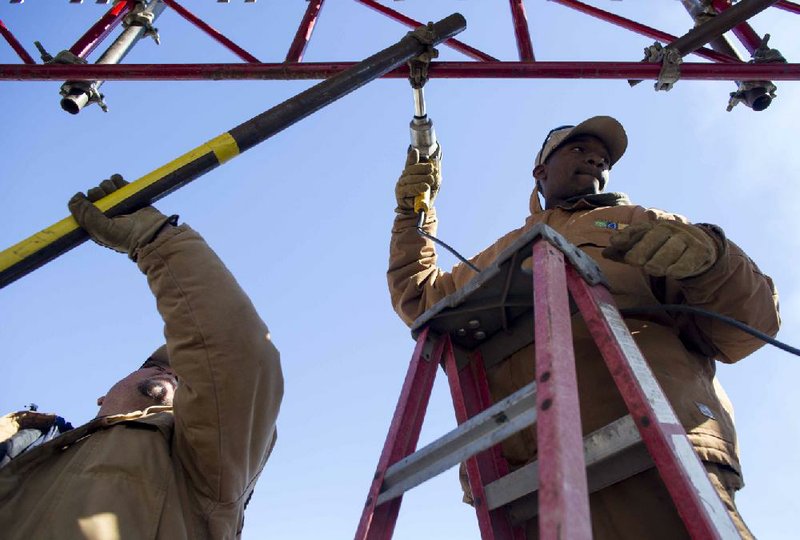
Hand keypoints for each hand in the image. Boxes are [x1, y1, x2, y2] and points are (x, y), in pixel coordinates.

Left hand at [68, 174, 173, 260]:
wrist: (151, 234)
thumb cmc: (125, 238)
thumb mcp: (101, 230)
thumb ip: (85, 215)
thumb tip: (76, 198)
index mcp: (96, 223)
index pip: (82, 206)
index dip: (82, 201)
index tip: (86, 200)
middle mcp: (106, 213)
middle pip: (94, 194)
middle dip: (97, 193)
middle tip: (107, 201)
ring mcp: (118, 204)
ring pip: (105, 186)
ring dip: (107, 186)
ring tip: (115, 192)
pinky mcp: (130, 196)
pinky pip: (118, 182)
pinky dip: (116, 179)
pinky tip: (117, 182)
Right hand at [395, 147, 441, 213]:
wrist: (418, 212)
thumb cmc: (425, 197)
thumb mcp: (432, 186)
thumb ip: (434, 177)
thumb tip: (436, 171)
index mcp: (410, 173)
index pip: (412, 163)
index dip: (417, 160)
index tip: (429, 163)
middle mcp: (404, 178)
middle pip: (411, 170)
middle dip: (423, 169)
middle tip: (432, 172)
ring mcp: (400, 185)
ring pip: (410, 179)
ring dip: (421, 179)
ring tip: (429, 182)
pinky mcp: (399, 194)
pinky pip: (408, 189)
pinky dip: (416, 188)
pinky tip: (424, 187)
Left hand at [602, 220, 717, 278]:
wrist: (700, 249)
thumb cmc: (664, 249)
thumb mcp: (644, 248)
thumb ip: (625, 251)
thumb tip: (605, 253)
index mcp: (653, 226)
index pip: (638, 228)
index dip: (626, 235)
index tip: (614, 242)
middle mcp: (670, 229)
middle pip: (655, 237)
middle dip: (643, 248)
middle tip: (632, 261)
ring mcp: (686, 238)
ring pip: (672, 248)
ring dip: (661, 259)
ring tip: (651, 269)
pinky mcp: (700, 251)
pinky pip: (690, 259)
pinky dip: (681, 266)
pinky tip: (672, 273)